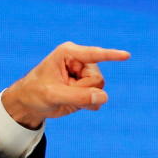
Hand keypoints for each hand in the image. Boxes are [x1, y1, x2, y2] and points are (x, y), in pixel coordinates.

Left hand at [1, 42, 130, 128]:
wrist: (30, 104)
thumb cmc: (35, 93)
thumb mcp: (52, 95)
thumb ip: (78, 96)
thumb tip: (104, 97)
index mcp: (68, 53)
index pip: (94, 54)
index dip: (111, 55)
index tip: (127, 55)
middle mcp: (80, 61)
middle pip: (97, 79)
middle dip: (83, 90)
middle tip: (62, 92)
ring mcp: (85, 74)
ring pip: (100, 89)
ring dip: (84, 98)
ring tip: (66, 97)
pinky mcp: (87, 88)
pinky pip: (99, 98)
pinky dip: (88, 104)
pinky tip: (74, 103)